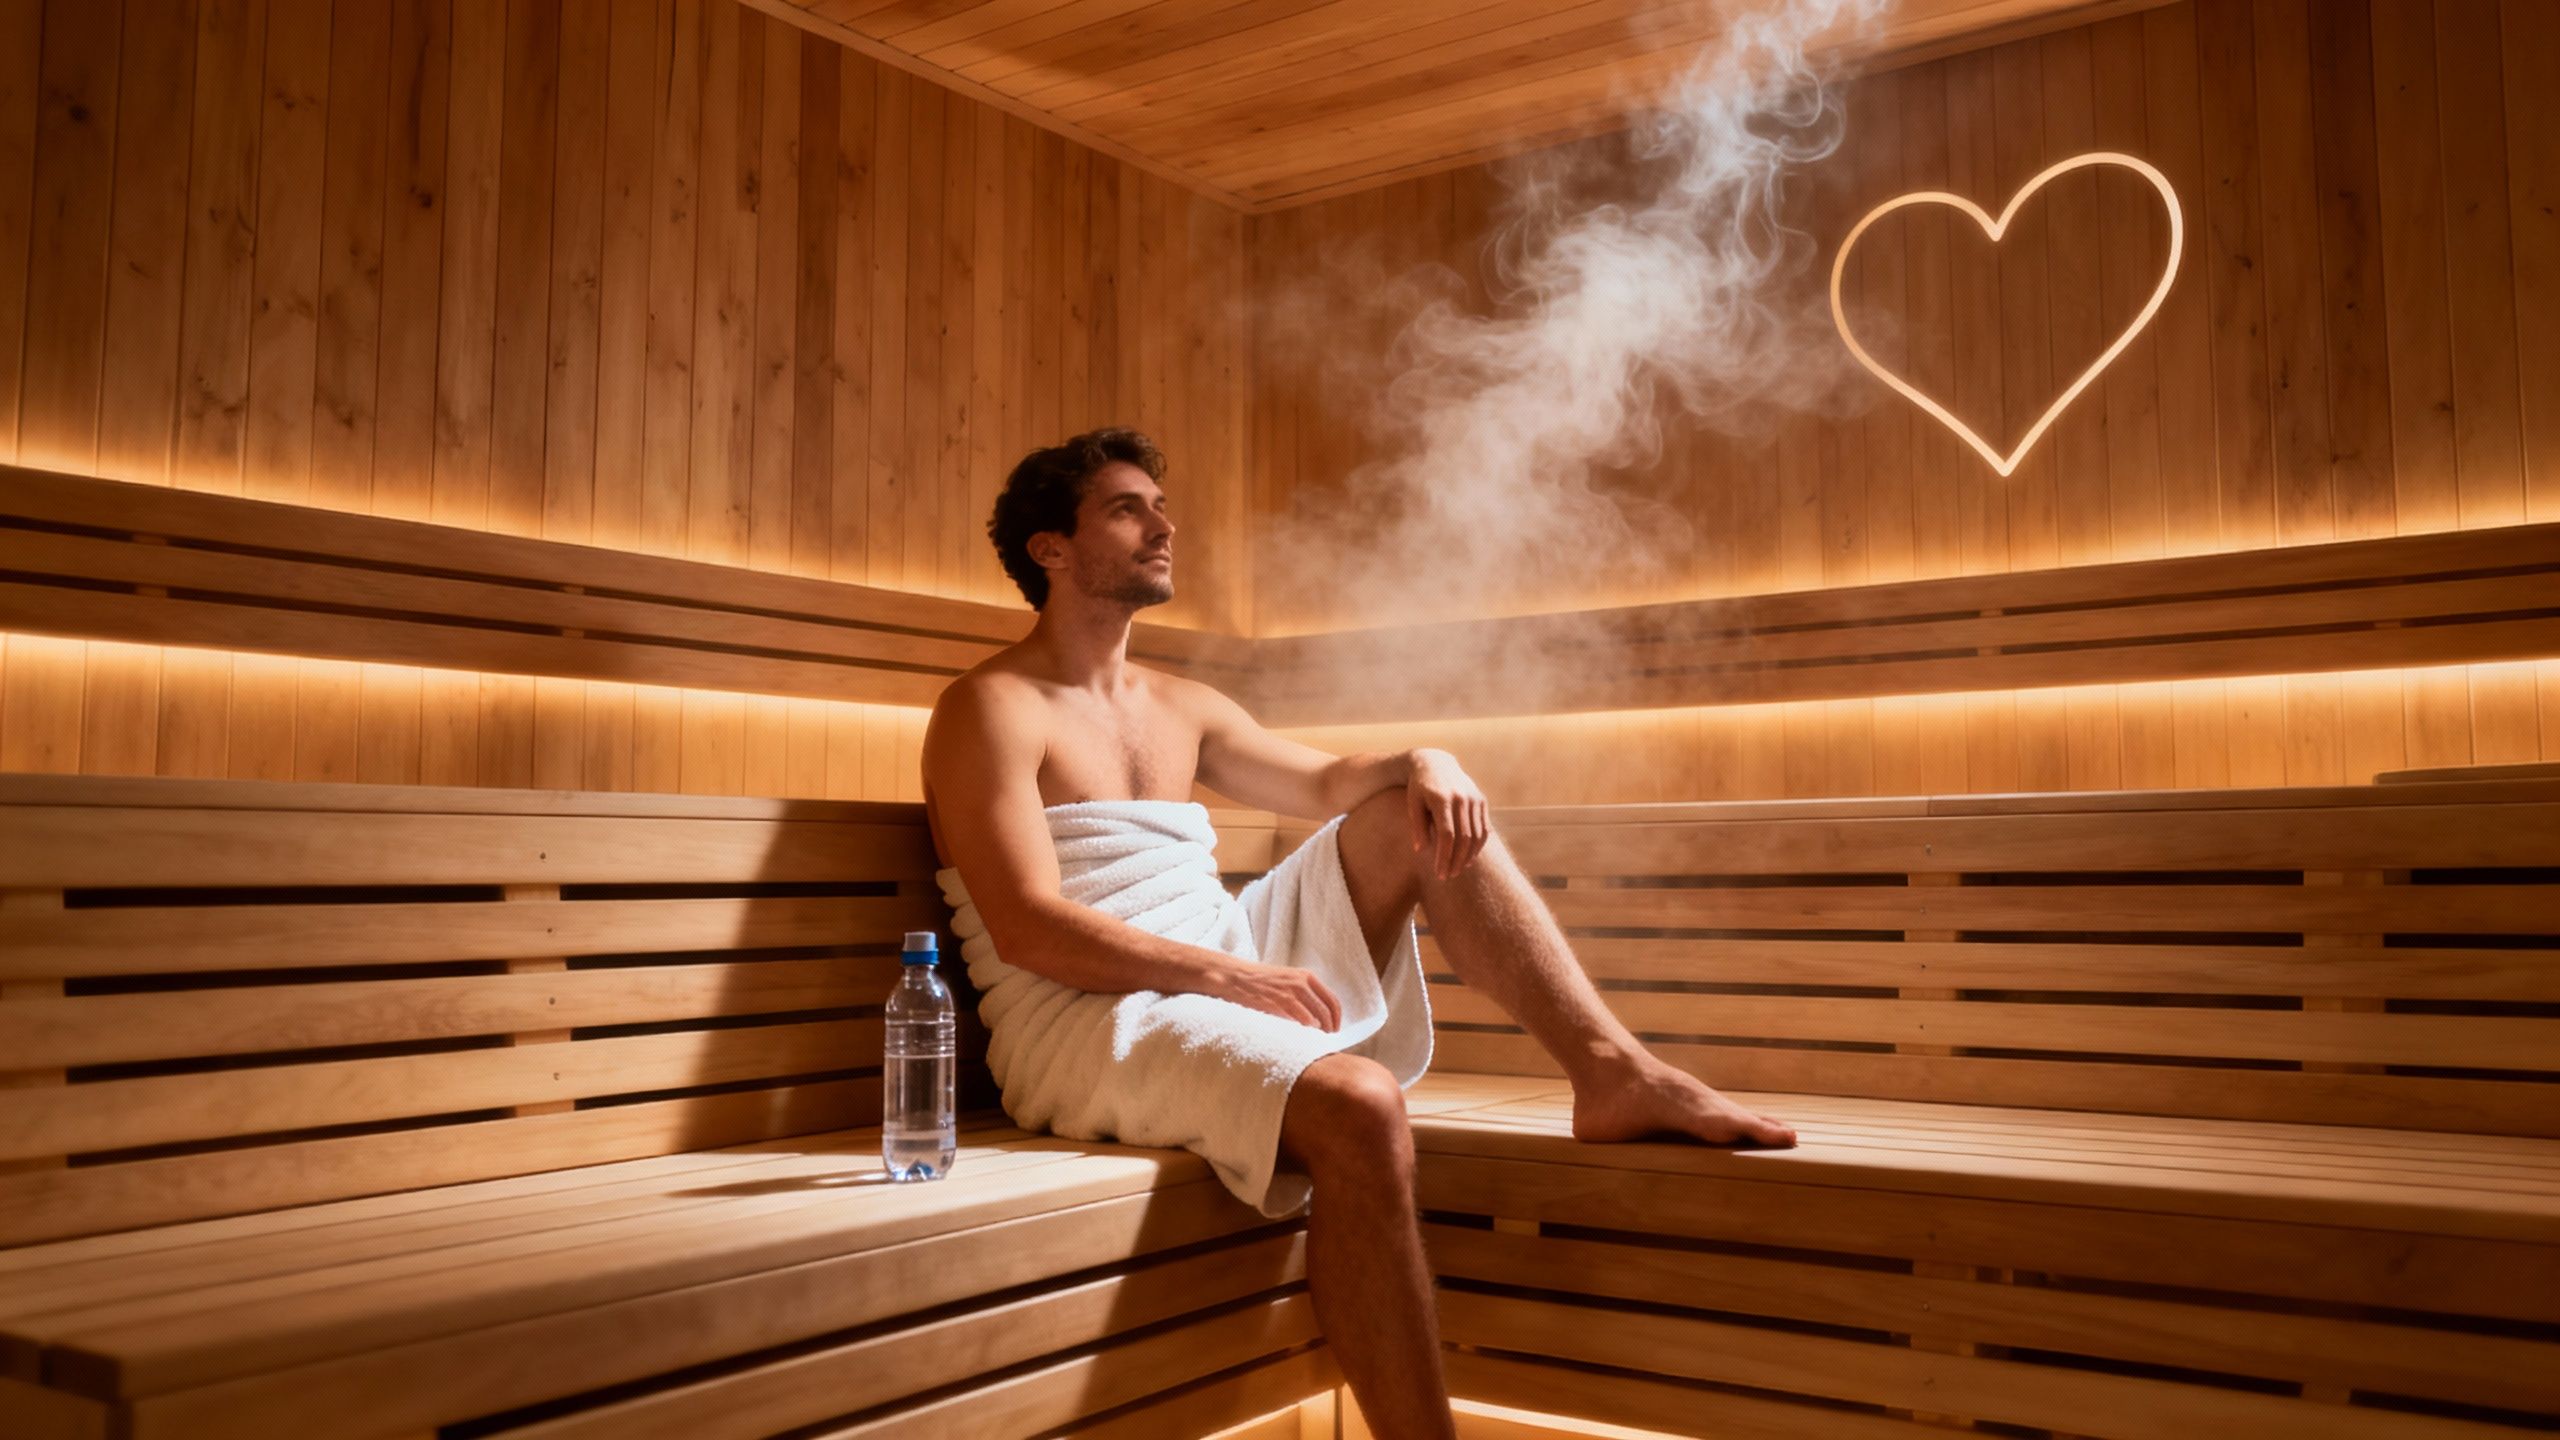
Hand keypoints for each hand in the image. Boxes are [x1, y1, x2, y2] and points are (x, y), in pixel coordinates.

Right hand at [1209, 960, 1341, 1031]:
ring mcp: (1292, 990)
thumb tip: (1315, 1016)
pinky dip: (1308, 1025)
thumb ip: (1301, 994)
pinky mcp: (1281, 999)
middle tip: (1330, 1036)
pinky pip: (1302, 1016)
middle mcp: (1302, 981)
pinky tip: (1307, 1032)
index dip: (1337, 1016)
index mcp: (1306, 976)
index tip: (1336, 1028)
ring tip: (1319, 1038)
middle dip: (1331, 1025)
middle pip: (1327, 1008)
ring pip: (1318, 1013)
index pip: (1332, 998)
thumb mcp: (1285, 981)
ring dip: (1322, 1028)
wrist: (1236, 976)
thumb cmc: (1259, 982)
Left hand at [1407, 749, 1489, 880]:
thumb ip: (1418, 827)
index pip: (1447, 835)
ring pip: (1476, 835)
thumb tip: (1421, 851)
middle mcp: (1461, 798)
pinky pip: (1484, 828)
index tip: (1439, 873)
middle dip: (1456, 860)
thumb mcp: (1413, 804)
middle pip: (1463, 838)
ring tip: (1457, 869)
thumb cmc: (1419, 788)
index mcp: (1442, 798)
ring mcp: (1474, 798)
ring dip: (1468, 856)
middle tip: (1448, 876)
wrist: (1435, 763)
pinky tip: (1469, 858)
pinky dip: (1478, 845)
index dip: (1444, 857)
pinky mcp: (1481, 800)